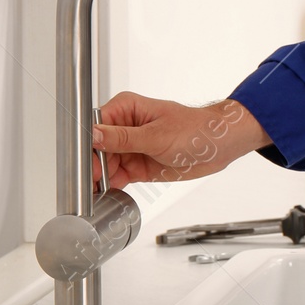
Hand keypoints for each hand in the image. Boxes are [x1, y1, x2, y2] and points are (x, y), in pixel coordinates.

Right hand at [91, 92, 270, 186]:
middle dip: (92, 167)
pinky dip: (110, 187)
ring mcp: (130, 147)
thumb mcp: (156, 135)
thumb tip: (93, 135)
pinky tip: (108, 195)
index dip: (88, 147)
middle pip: (95, 149)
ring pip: (103, 166)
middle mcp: (124, 127)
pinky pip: (115, 177)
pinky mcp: (136, 165)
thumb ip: (122, 139)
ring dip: (98, 180)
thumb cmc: (196, 129)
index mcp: (126, 109)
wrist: (219, 146)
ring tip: (96, 194)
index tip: (85, 165)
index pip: (95, 127)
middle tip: (91, 185)